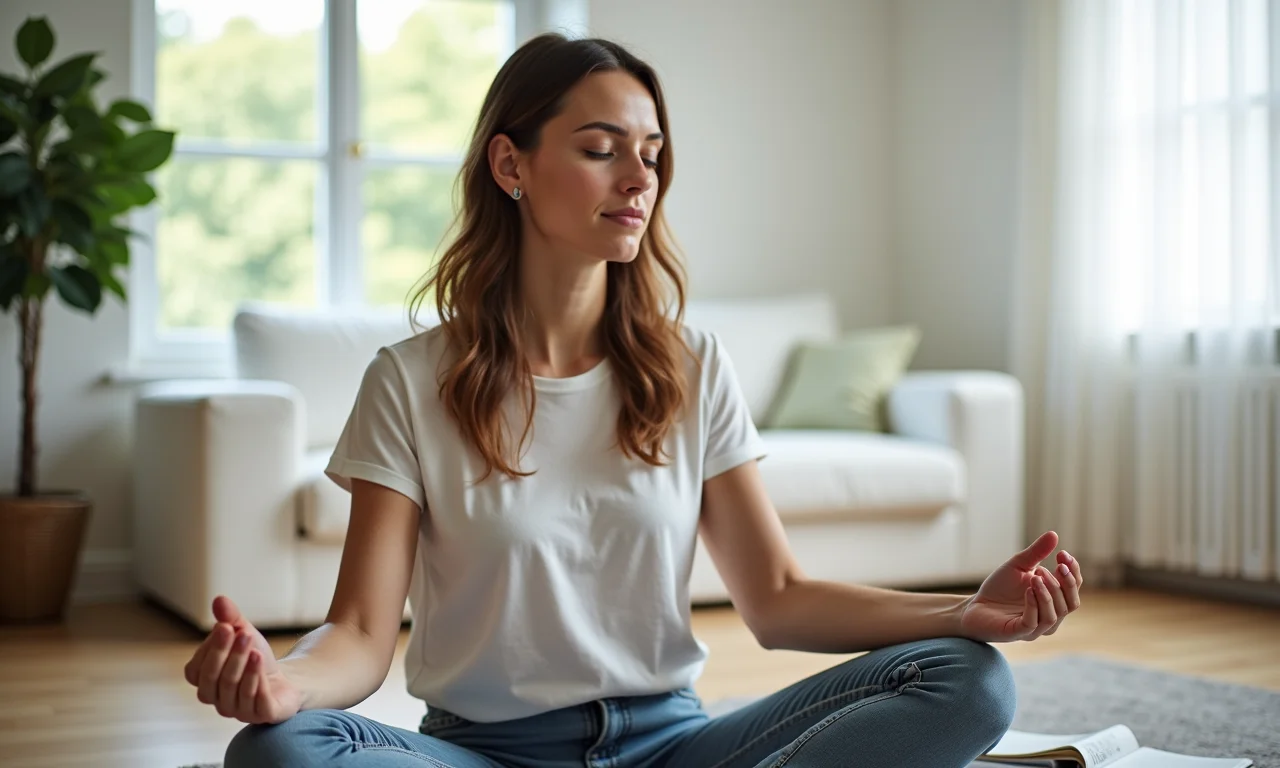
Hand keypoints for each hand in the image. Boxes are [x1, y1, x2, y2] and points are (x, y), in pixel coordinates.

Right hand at [183, 595, 302, 723]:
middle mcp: (217, 700)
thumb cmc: (256, 658)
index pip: (196, 671)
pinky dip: (256, 679)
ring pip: (234, 690)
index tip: (225, 625)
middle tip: (241, 633)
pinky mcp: (261, 715)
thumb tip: (219, 599)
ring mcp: (238, 711)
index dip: (209, 649)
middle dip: (226, 655)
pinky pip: (255, 700)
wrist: (286, 681)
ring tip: (253, 645)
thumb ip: (230, 619)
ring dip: (242, 665)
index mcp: (205, 683)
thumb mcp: (244, 634)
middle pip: (214, 680)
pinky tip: (259, 660)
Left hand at [957, 531, 1082, 642]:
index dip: (1073, 572)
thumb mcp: (1018, 566)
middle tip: (1054, 566)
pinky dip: (1033, 605)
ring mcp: (1035, 628)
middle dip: (1065, 584)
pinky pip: (1033, 623)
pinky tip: (1028, 589)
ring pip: (1054, 615)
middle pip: (1071, 604)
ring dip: (1048, 593)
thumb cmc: (999, 588)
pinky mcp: (1018, 633)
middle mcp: (1049, 617)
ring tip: (1036, 575)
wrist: (974, 605)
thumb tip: (1053, 534)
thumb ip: (1036, 553)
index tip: (1062, 554)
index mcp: (1054, 600)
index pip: (1074, 589)